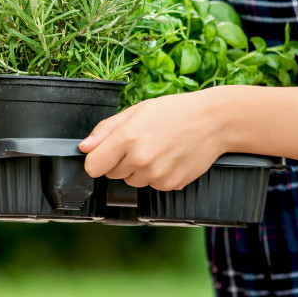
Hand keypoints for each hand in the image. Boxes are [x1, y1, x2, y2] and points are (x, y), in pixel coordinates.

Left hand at [78, 87, 235, 190]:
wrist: (213, 121)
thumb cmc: (174, 111)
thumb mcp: (136, 111)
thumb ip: (106, 130)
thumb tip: (84, 147)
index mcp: (127, 138)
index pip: (93, 166)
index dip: (97, 159)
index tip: (105, 152)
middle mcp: (140, 160)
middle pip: (112, 174)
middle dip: (120, 161)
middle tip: (141, 142)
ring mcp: (156, 175)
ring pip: (132, 181)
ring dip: (139, 169)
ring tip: (158, 148)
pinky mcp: (170, 185)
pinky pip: (152, 185)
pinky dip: (157, 175)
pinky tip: (169, 157)